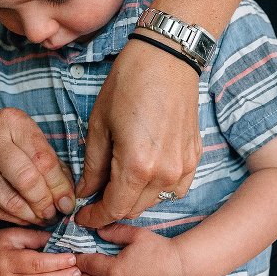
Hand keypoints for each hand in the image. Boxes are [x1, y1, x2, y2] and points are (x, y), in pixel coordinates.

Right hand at [0, 107, 75, 224]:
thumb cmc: (6, 142)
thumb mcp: (30, 141)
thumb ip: (52, 167)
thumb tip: (66, 202)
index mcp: (11, 121)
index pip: (43, 160)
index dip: (59, 186)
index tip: (67, 203)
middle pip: (26, 180)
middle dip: (44, 203)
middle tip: (52, 214)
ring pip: (9, 200)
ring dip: (30, 215)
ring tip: (40, 218)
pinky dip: (11, 218)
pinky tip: (21, 217)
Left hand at [76, 39, 201, 226]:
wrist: (166, 58)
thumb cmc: (128, 84)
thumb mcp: (99, 125)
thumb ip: (93, 166)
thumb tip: (85, 192)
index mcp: (136, 166)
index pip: (114, 209)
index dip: (94, 217)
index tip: (82, 216)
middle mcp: (164, 173)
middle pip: (133, 209)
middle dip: (111, 208)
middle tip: (93, 197)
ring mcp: (184, 167)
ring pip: (154, 201)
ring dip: (133, 199)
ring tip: (116, 183)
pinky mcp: (194, 157)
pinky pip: (174, 188)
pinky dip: (156, 189)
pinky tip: (142, 175)